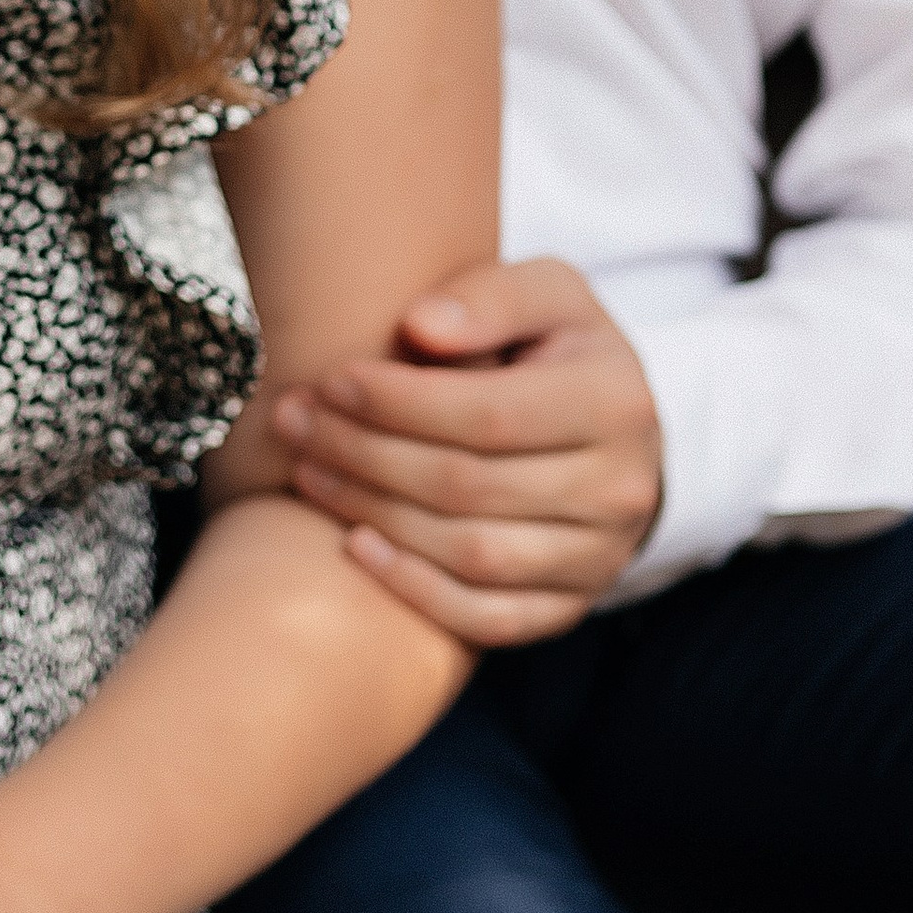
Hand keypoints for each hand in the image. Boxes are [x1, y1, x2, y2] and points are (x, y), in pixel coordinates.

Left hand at [274, 255, 662, 644]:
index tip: (331, 380)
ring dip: (373, 514)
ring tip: (308, 470)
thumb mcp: (545, 293)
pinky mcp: (571, 606)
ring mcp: (599, 559)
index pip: (489, 415)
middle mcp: (619, 491)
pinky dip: (415, 589)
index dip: (399, 402)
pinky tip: (355, 544)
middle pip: (468, 486)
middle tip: (293, 422)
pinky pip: (488, 619)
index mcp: (616, 404)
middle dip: (364, 453)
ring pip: (470, 554)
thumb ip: (488, 297)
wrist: (615, 432)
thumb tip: (420, 326)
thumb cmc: (559, 347)